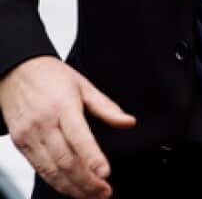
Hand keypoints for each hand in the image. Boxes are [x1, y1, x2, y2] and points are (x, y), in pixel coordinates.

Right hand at [0, 56, 135, 198]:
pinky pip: (39, 168)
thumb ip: (107, 107)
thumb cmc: (51, 77)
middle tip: (104, 192)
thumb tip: (129, 122)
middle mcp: (43, 123)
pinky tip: (70, 188)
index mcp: (63, 106)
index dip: (93, 158)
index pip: (79, 137)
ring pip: (51, 169)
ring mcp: (29, 135)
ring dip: (72, 187)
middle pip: (65, 160)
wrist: (16, 72)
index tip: (105, 173)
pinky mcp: (20, 144)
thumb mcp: (84, 85)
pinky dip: (55, 182)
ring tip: (91, 196)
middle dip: (86, 181)